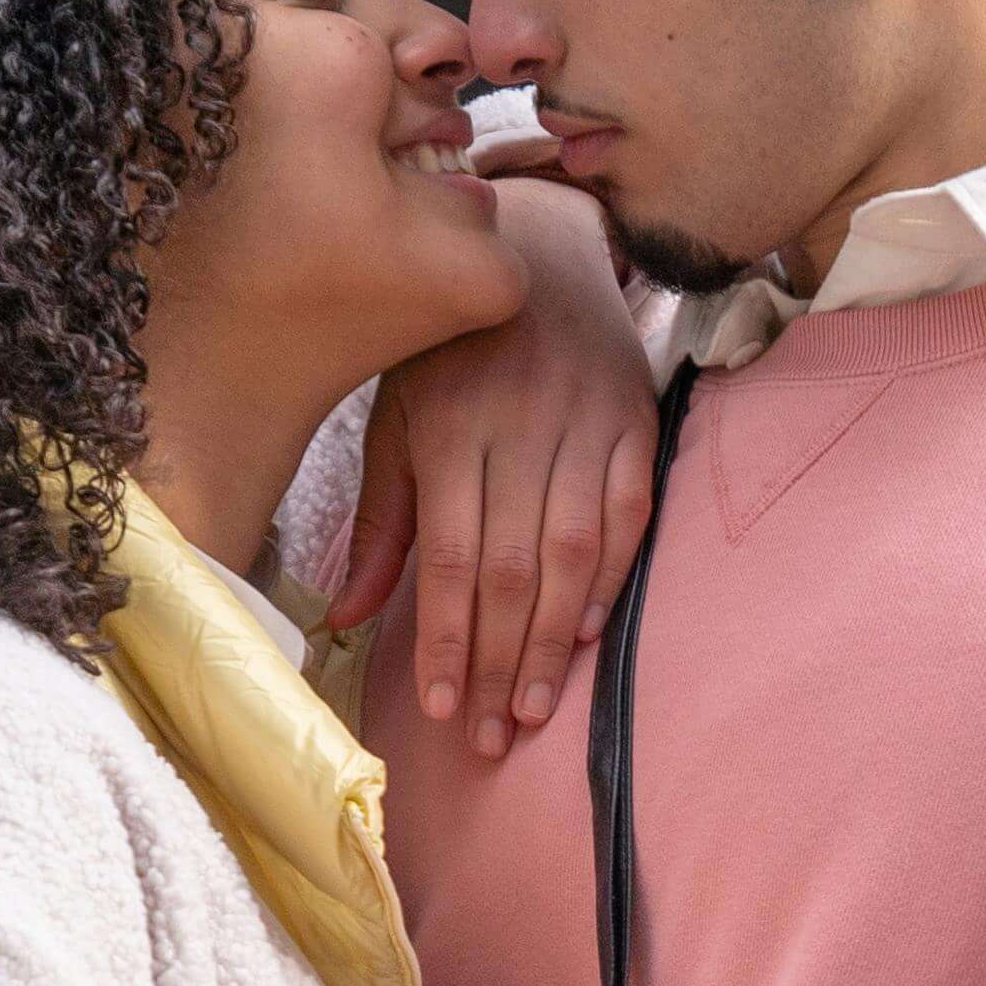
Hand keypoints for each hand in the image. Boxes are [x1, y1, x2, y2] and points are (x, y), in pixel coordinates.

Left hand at [337, 177, 653, 755]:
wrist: (541, 248)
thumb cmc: (450, 344)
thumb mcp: (395, 409)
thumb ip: (381, 515)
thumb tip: (350, 615)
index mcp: (453, 423)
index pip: (453, 555)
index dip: (450, 638)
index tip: (442, 709)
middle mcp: (523, 426)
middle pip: (516, 568)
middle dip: (501, 662)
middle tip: (491, 738)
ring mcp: (587, 423)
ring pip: (576, 552)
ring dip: (557, 642)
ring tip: (535, 710)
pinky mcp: (635, 423)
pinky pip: (630, 513)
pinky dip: (613, 578)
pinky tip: (590, 636)